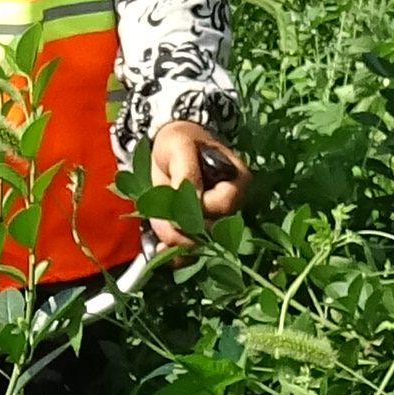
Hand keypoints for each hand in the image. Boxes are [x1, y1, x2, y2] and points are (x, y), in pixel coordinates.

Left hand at [147, 119, 249, 248]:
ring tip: (156, 229)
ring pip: (200, 243)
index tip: (174, 196)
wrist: (168, 146)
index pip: (222, 205)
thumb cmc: (179, 139)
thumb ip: (188, 173)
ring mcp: (216, 219)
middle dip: (181, 226)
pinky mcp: (199, 230)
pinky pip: (191, 252)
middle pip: (212, 229)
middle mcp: (232, 204)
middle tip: (157, 214)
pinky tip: (159, 250)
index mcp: (237, 180)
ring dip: (175, 241)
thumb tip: (193, 204)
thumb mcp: (181, 147)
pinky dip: (174, 254)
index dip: (198, 206)